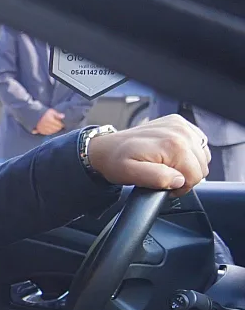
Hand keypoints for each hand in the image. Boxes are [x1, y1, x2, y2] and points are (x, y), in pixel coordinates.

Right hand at [34, 109, 64, 134]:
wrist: (36, 115)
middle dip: (59, 128)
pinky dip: (50, 132)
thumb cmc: (45, 113)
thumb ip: (57, 114)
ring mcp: (42, 128)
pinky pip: (47, 133)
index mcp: (49, 119)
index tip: (63, 124)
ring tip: (56, 128)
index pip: (58, 124)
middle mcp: (45, 124)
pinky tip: (52, 130)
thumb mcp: (52, 111)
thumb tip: (63, 116)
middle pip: (55, 128)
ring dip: (55, 130)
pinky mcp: (40, 130)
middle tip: (60, 126)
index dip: (62, 124)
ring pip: (52, 131)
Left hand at [86, 114, 209, 196]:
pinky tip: (171, 156)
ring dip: (187, 165)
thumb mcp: (131, 175)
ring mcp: (180, 125)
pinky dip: (188, 154)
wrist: (106, 148)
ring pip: (202, 156)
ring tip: (166, 166)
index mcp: (173, 144)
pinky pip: (197, 144)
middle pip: (201, 166)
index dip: (181, 186)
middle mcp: (180, 131)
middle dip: (185, 176)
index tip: (166, 185)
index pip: (196, 175)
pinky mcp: (179, 123)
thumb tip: (179, 179)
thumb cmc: (116, 162)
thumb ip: (158, 178)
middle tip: (164, 177)